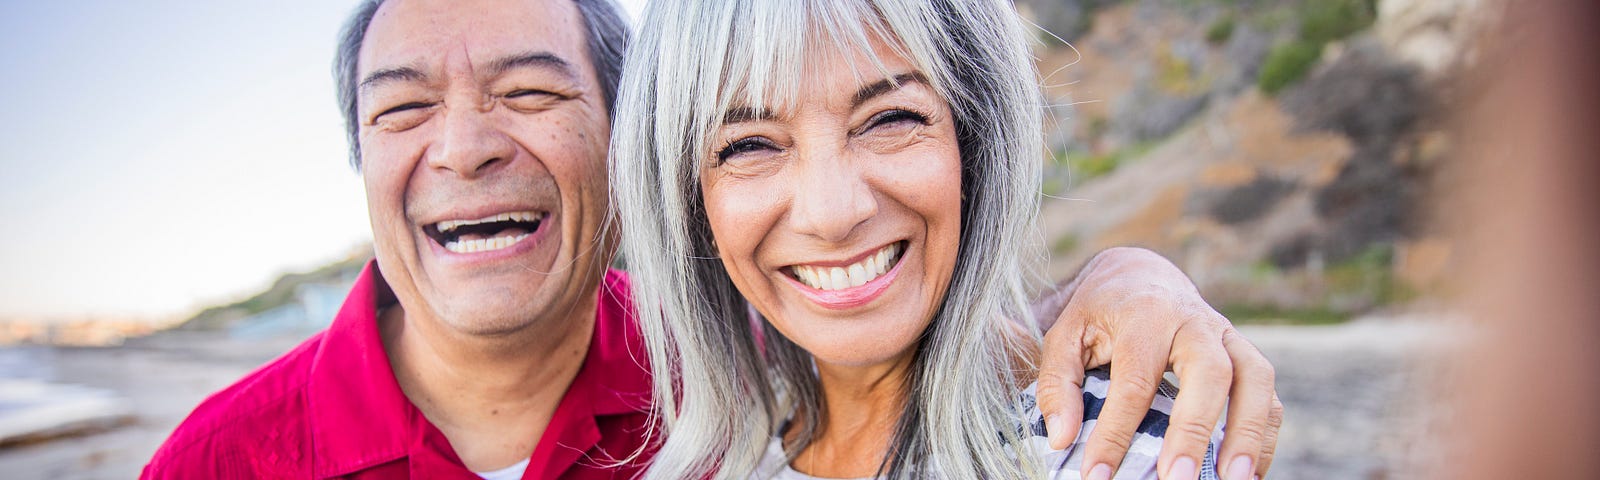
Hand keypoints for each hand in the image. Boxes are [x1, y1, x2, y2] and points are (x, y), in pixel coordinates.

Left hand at [1032, 247, 1282, 479]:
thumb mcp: (1064, 336)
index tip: (1096, 474)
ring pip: (1255, 379)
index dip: (1116, 433)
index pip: (1134, 381)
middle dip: (1195, 431)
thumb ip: (1058, 384)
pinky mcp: (1245, 355)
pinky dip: (1264, 435)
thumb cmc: (1099, 312)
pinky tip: (1248, 474)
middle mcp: (1194, 322)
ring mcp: (1227, 337)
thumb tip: (1064, 438)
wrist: (1141, 274)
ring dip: (1248, 434)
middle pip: (1210, 372)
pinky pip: (1268, 394)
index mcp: (1145, 315)